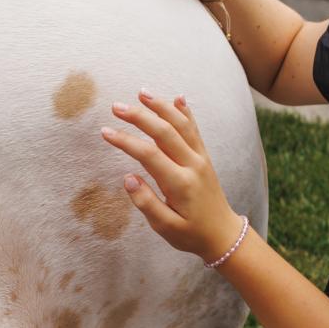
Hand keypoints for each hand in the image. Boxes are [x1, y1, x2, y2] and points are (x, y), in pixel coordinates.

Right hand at [101, 91, 244, 263]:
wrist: (223, 234)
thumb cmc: (191, 234)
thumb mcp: (165, 227)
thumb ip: (146, 203)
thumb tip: (128, 178)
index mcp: (180, 183)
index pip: (149, 155)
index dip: (126, 141)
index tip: (105, 132)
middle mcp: (192, 165)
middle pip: (165, 132)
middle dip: (140, 117)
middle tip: (117, 106)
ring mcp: (201, 158)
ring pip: (181, 125)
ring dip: (161, 107)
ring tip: (141, 93)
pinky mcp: (204, 157)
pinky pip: (195, 130)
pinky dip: (185, 112)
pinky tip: (177, 98)